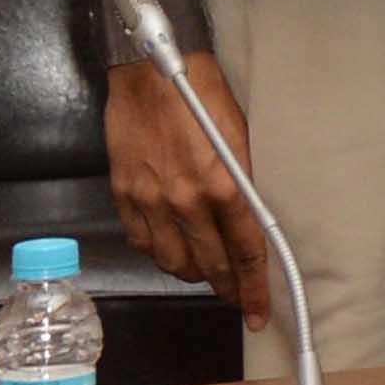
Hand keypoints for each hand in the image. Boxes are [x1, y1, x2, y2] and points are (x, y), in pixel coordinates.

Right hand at [102, 41, 274, 318]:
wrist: (148, 72)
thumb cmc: (204, 94)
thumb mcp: (242, 134)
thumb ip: (247, 179)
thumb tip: (256, 215)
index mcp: (224, 185)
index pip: (245, 250)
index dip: (254, 286)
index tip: (259, 312)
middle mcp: (187, 200)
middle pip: (211, 263)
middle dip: (228, 288)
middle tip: (239, 301)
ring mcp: (151, 199)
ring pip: (173, 259)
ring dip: (193, 274)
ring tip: (208, 275)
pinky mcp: (125, 193)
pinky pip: (142, 241)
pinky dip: (159, 253)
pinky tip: (172, 251)